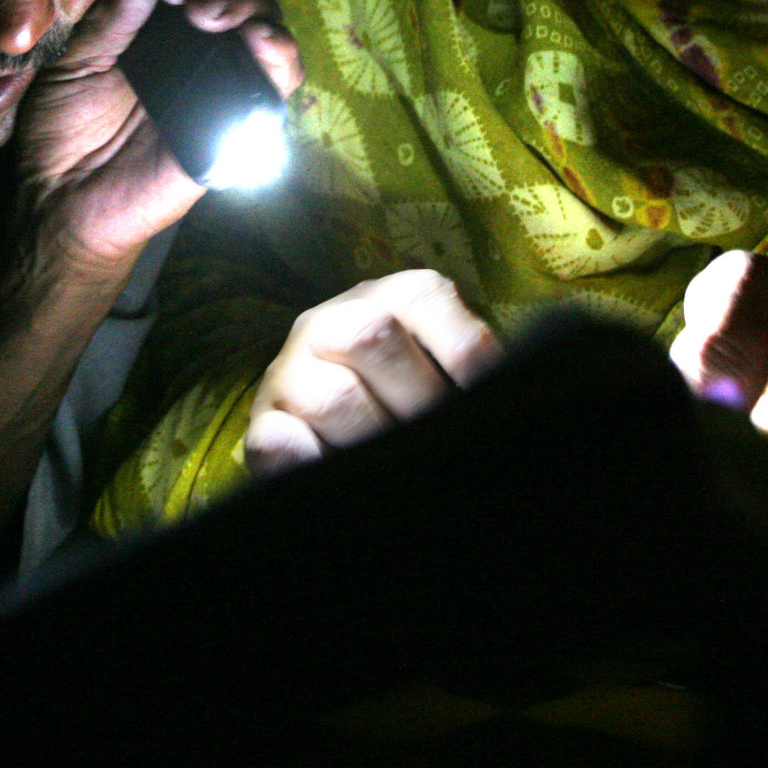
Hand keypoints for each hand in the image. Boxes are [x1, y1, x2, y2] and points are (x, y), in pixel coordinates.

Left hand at [17, 0, 301, 278]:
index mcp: (152, 17)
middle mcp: (193, 38)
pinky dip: (280, 49)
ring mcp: (221, 73)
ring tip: (205, 10)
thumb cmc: (63, 130)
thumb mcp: (78, 59)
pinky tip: (257, 36)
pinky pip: (280, 77)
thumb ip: (115, 14)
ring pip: (261, 16)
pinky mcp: (242, 115)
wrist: (63, 199)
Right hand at [244, 269, 502, 477]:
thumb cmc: (404, 394)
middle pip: (370, 336)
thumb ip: (464, 365)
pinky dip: (311, 461)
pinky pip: (279, 442)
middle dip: (418, 398)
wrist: (325, 427)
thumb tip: (506, 391)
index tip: (484, 395)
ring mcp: (289, 372)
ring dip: (374, 437)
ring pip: (333, 396)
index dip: (462, 346)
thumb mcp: (436, 363)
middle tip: (438, 437)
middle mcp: (330, 322)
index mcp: (384, 298)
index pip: (423, 297)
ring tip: (396, 461)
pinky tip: (338, 470)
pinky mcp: (262, 425)